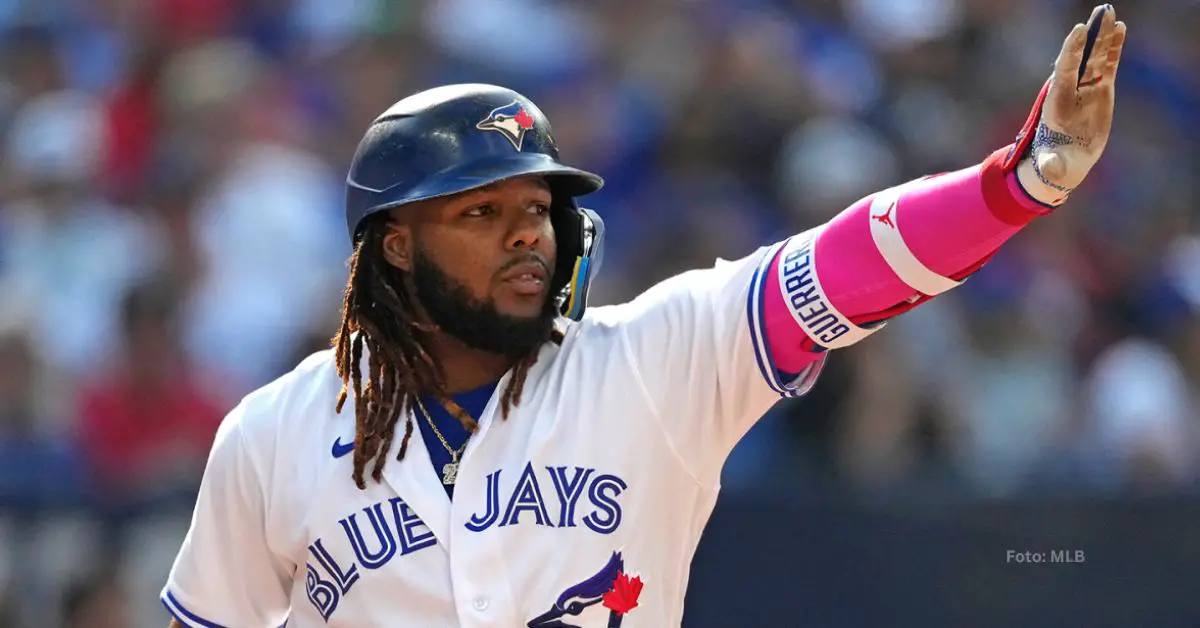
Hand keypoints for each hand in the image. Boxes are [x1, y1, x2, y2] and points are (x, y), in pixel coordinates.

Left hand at [1017, 4, 1126, 205]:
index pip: (1064, 70)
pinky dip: (1113, 49)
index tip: (1078, 31)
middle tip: (1098, 13)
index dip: (1071, 51)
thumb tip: (1051, 168)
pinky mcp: (1100, 90)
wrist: (1065, 161)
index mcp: (1057, 102)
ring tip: (1111, 15)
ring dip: (1103, 36)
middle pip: (1080, 58)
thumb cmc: (1055, 163)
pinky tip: (1120, 29)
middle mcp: (1070, 90)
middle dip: (1089, 36)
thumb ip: (1051, 165)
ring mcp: (1086, 88)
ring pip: (1095, 57)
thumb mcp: (1052, 165)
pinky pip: (1107, 65)